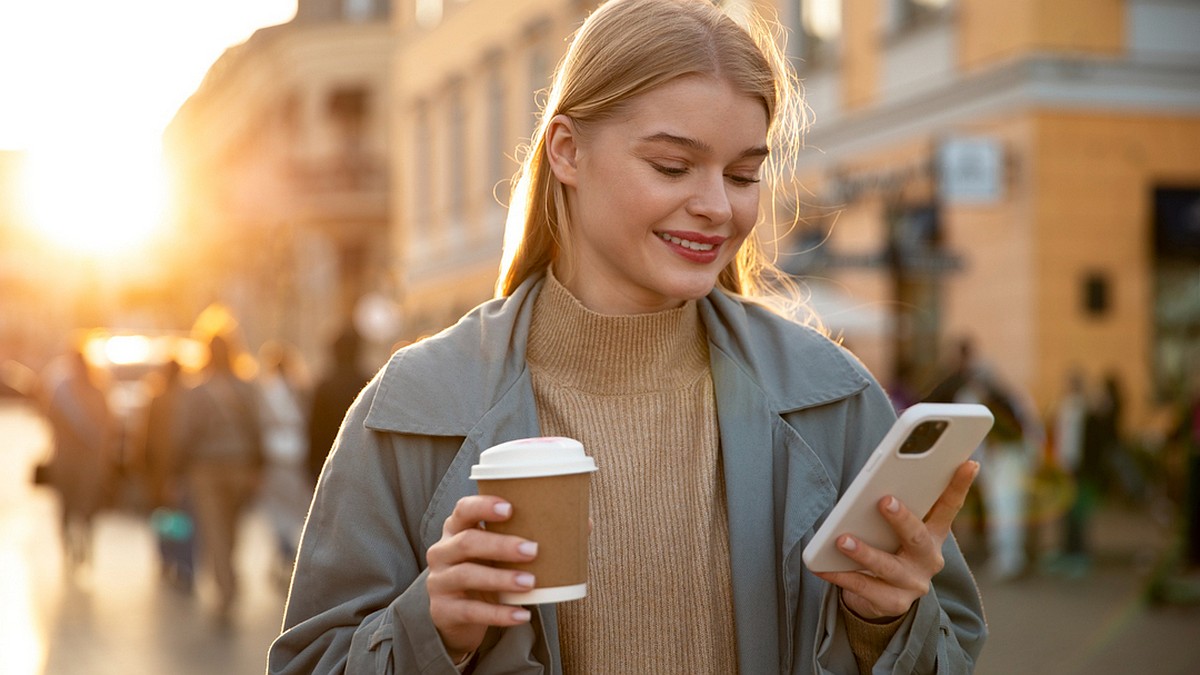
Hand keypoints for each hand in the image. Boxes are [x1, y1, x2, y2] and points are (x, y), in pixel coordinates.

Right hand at [425, 495, 539, 661]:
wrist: (453, 616)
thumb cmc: (484, 571)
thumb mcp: (496, 553)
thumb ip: (528, 536)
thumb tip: (584, 522)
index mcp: (456, 529)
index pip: (462, 510)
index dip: (483, 506)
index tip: (510, 507)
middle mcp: (442, 551)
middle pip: (467, 542)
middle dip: (501, 544)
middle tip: (533, 550)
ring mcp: (440, 582)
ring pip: (468, 575)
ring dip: (501, 578)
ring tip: (531, 582)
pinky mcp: (443, 610)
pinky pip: (472, 612)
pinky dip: (499, 614)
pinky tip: (522, 614)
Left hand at [814, 460, 979, 620]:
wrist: (882, 596)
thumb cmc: (888, 547)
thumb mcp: (897, 528)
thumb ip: (897, 507)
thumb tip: (877, 483)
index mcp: (934, 534)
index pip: (949, 506)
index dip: (959, 485)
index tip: (968, 463)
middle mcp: (929, 559)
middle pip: (917, 537)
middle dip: (901, 519)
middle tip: (884, 500)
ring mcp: (914, 583)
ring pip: (888, 566)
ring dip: (864, 552)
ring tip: (842, 540)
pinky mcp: (894, 603)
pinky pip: (864, 588)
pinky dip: (840, 575)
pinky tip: (822, 566)